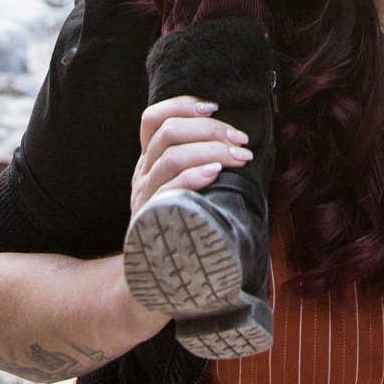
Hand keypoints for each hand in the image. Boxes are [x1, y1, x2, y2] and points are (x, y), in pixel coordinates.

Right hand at [129, 96, 253, 216]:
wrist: (152, 279)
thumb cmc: (181, 226)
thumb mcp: (182, 188)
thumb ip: (196, 163)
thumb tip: (237, 140)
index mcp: (149, 161)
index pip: (153, 118)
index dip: (182, 105)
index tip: (214, 107)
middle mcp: (143, 174)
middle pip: (168, 132)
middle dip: (210, 129)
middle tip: (241, 140)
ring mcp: (144, 197)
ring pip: (171, 156)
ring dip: (211, 150)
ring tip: (239, 157)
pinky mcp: (151, 220)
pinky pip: (168, 190)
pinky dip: (193, 176)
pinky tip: (215, 174)